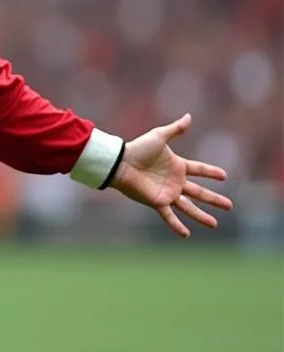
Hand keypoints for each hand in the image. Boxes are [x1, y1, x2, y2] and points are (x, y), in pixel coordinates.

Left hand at [112, 113, 231, 237]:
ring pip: (188, 207)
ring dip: (201, 216)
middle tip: (230, 206)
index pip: (199, 169)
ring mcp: (167, 193)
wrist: (121, 162)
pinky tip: (186, 235)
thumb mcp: (159, 136)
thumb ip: (175, 129)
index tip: (224, 176)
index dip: (211, 172)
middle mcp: (175, 181)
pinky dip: (177, 226)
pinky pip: (169, 216)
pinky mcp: (157, 201)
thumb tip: (189, 116)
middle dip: (214, 199)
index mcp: (177, 165)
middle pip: (199, 192)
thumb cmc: (138, 148)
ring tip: (214, 224)